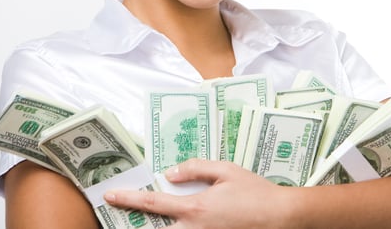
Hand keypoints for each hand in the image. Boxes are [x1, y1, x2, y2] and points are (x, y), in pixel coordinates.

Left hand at [104, 159, 294, 228]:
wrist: (280, 217)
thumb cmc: (255, 192)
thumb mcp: (227, 170)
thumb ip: (196, 168)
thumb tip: (171, 173)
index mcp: (194, 207)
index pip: (153, 202)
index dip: (129, 198)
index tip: (110, 195)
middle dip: (134, 225)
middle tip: (119, 216)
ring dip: (155, 228)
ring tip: (144, 220)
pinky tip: (174, 223)